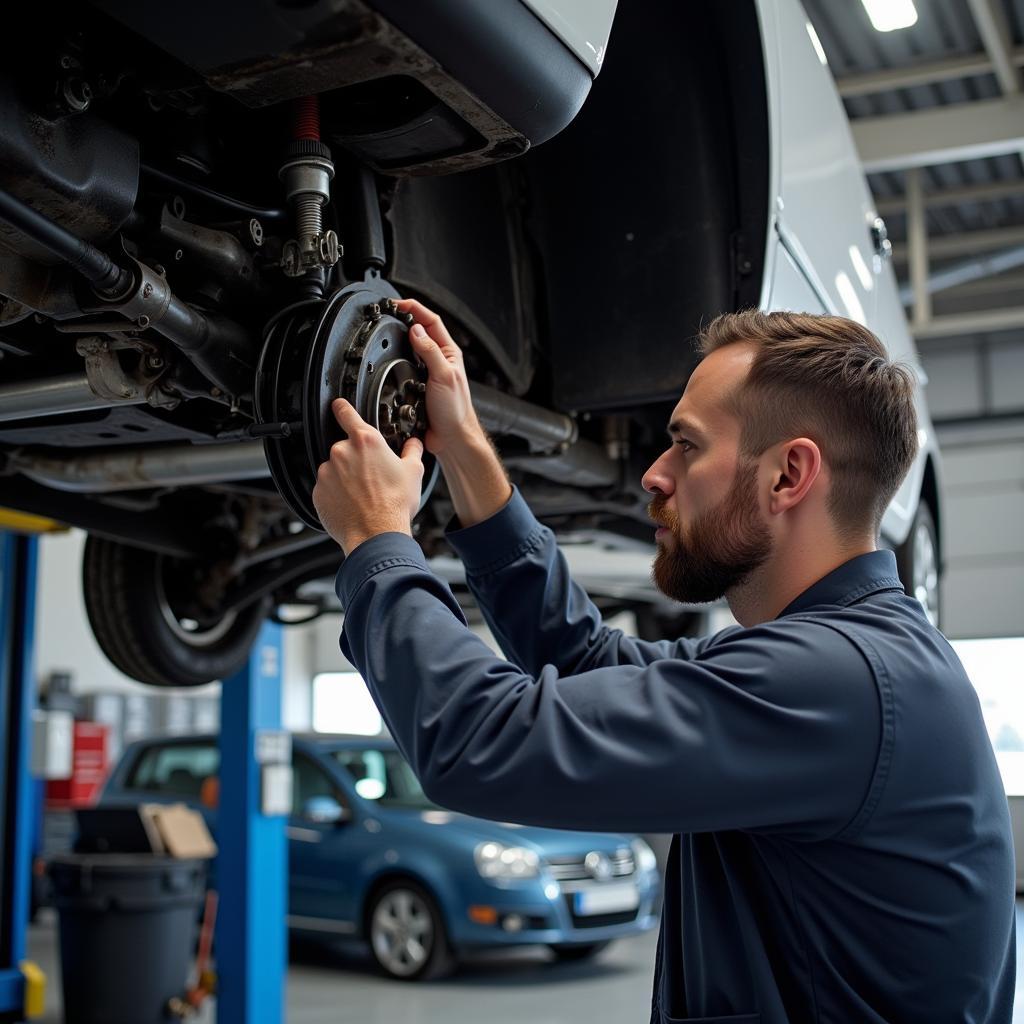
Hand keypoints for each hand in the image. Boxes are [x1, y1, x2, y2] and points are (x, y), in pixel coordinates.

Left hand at [312, 398, 424, 554]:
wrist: (376, 535)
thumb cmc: (394, 505)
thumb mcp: (413, 472)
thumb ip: (412, 451)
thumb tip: (414, 444)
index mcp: (365, 441)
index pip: (346, 412)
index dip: (342, 407)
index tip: (340, 406)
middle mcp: (342, 452)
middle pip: (345, 447)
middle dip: (355, 458)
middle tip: (371, 475)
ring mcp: (327, 472)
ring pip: (335, 468)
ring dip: (345, 476)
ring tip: (363, 493)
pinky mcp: (318, 492)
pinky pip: (327, 487)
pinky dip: (336, 493)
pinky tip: (352, 503)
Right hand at [395, 298, 481, 454]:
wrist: (450, 437)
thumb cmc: (455, 410)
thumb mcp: (443, 375)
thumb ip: (430, 351)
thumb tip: (416, 330)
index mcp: (448, 352)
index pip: (431, 320)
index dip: (415, 308)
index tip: (397, 304)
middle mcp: (438, 360)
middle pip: (419, 331)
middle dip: (404, 318)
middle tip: (387, 312)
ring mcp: (427, 372)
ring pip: (410, 348)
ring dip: (399, 338)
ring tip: (386, 329)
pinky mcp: (417, 386)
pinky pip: (404, 368)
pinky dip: (395, 361)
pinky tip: (388, 358)